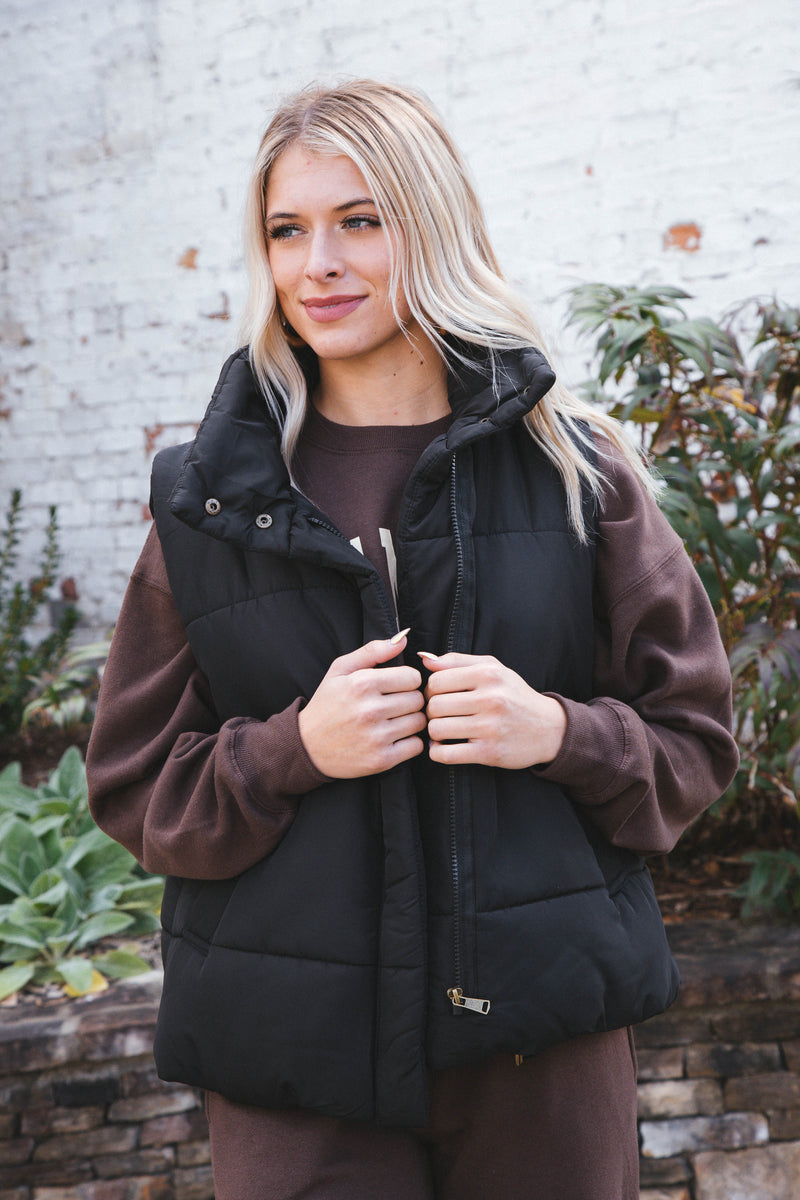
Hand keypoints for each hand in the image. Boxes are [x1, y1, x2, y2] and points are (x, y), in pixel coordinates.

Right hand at [298, 633, 425, 777]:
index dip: (406, 680)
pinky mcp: (382, 760)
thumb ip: (372, 651)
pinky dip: (410, 742)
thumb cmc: (327, 704)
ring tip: (394, 720)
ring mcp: (376, 737)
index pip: (412, 677)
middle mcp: (370, 710)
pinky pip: (416, 746)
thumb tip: (403, 638)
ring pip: (420, 722)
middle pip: (417, 699)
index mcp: (362, 684)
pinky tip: (395, 738)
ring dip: (411, 721)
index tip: (396, 686)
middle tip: (394, 704)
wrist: (308, 747)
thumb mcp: (341, 670)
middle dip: (409, 700)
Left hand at [421, 652, 566, 768]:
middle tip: (441, 715)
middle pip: (434, 706)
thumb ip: (457, 661)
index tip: (438, 696)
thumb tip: (425, 660)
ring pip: (437, 729)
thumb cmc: (514, 695)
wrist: (549, 728)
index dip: (430, 690)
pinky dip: (437, 752)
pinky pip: (446, 754)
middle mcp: (491, 699)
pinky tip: (443, 746)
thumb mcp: (493, 668)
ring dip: (434, 732)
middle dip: (432, 712)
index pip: (436, 681)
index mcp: (489, 674)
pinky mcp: (490, 752)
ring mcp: (491, 727)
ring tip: (443, 730)